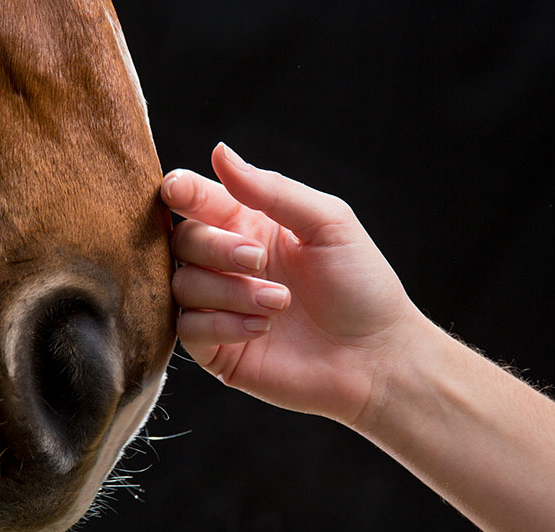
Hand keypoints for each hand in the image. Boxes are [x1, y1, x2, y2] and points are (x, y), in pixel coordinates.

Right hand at [163, 143, 428, 426]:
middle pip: (183, 240)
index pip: (198, 200)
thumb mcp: (327, 223)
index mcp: (250, 226)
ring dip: (229, 290)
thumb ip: (272, 190)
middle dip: (216, 246)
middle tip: (258, 260)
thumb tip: (220, 152)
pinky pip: (189, 329)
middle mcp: (228, 264)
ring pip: (183, 285)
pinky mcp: (218, 350)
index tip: (178, 190)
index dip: (182, 191)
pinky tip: (261, 328)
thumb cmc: (360, 285)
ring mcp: (221, 308)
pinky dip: (222, 324)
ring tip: (279, 303)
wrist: (376, 356)